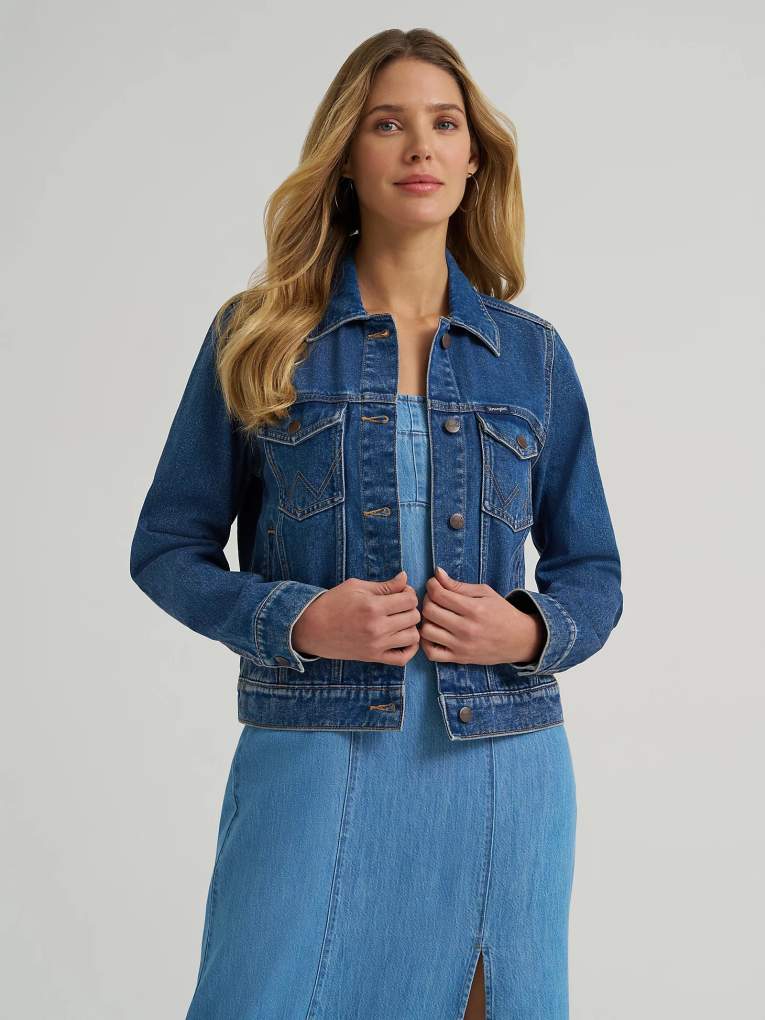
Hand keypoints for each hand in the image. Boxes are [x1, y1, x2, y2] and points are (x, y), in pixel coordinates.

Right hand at [291, 570, 420, 665]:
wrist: (312, 628)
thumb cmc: (332, 603)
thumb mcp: (356, 587)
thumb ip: (384, 585)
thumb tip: (405, 577)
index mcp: (373, 606)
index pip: (409, 600)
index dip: (409, 593)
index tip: (400, 593)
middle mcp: (377, 627)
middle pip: (414, 617)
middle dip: (410, 608)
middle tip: (399, 606)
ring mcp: (376, 644)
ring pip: (413, 637)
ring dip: (410, 627)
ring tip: (400, 621)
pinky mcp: (373, 657)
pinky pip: (403, 658)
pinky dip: (409, 649)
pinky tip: (402, 638)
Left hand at [418, 566, 545, 665]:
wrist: (519, 640)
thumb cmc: (502, 613)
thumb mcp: (485, 593)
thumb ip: (458, 585)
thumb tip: (437, 573)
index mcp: (474, 609)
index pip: (438, 594)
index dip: (432, 585)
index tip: (435, 584)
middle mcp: (466, 628)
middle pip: (429, 611)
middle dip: (428, 600)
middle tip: (435, 599)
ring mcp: (462, 646)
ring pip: (427, 631)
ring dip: (426, 620)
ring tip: (435, 616)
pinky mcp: (459, 658)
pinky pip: (431, 653)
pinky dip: (426, 643)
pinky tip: (435, 633)